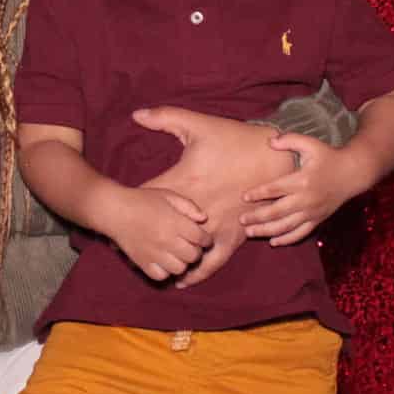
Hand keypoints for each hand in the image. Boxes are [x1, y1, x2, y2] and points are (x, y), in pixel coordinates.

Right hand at [98, 185, 210, 281]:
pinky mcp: (143, 262)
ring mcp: (154, 253)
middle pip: (193, 256)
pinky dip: (165, 272)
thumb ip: (188, 206)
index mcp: (175, 222)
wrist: (114, 210)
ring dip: (182, 263)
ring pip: (179, 268)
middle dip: (196, 251)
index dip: (206, 239)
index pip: (201, 238)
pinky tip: (164, 262)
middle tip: (191, 246)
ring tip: (178, 255)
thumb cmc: (142, 200)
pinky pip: (161, 276)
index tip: (203, 237)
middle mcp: (167, 240)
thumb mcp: (168, 195)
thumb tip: (203, 219)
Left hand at [134, 106, 295, 288]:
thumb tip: (136, 114)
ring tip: (151, 266)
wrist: (278, 158)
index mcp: (184, 183)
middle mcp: (197, 210)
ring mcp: (216, 227)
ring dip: (168, 260)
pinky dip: (197, 273)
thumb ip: (165, 118)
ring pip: (185, 253)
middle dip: (142, 239)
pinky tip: (183, 279)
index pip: (147, 199)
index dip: (129, 207)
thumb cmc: (237, 140)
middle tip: (124, 246)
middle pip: (161, 232)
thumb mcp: (200, 125)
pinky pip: (213, 263)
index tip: (115, 214)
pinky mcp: (235, 237)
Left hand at [238, 132, 375, 245]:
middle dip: (258, 217)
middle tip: (241, 219)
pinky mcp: (318, 220)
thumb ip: (290, 140)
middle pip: (277, 212)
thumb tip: (270, 141)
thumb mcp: (311, 144)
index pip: (276, 189)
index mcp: (302, 180)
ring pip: (286, 226)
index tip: (244, 197)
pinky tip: (273, 242)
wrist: (353, 173)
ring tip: (249, 232)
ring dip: (267, 231)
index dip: (259, 193)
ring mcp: (312, 212)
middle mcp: (307, 199)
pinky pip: (300, 233)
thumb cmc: (328, 157)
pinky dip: (286, 239)